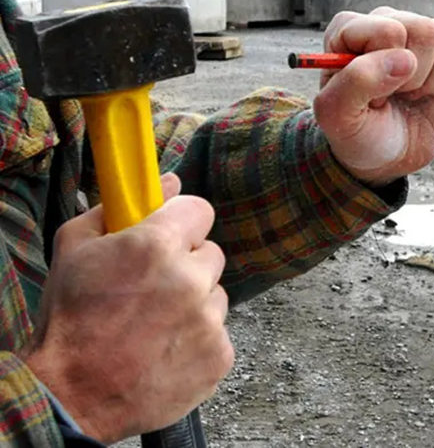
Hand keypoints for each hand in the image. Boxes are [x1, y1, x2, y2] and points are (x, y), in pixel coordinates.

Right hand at [24, 174, 232, 443]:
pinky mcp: (220, 355)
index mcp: (157, 245)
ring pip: (215, 295)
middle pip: (210, 255)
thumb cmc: (70, 320)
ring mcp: (209, 320)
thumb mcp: (74, 248)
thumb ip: (119, 207)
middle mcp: (191, 279)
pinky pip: (219, 334)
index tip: (170, 234)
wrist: (72, 396)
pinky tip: (165, 350)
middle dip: (187, 265)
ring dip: (194, 304)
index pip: (201, 210)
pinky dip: (198, 340)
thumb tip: (170, 181)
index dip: (183, 222)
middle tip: (153, 288)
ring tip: (155, 325)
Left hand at [314, 7, 433, 185]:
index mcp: (348, 29)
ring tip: (413, 93)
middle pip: (426, 31)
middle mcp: (385, 21)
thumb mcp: (338, 116)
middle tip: (398, 96)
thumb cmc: (358, 132)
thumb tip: (404, 59)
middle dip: (417, 77)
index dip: (390, 71)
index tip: (375, 95)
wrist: (386, 155)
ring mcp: (419, 30)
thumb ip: (357, 82)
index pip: (390, 31)